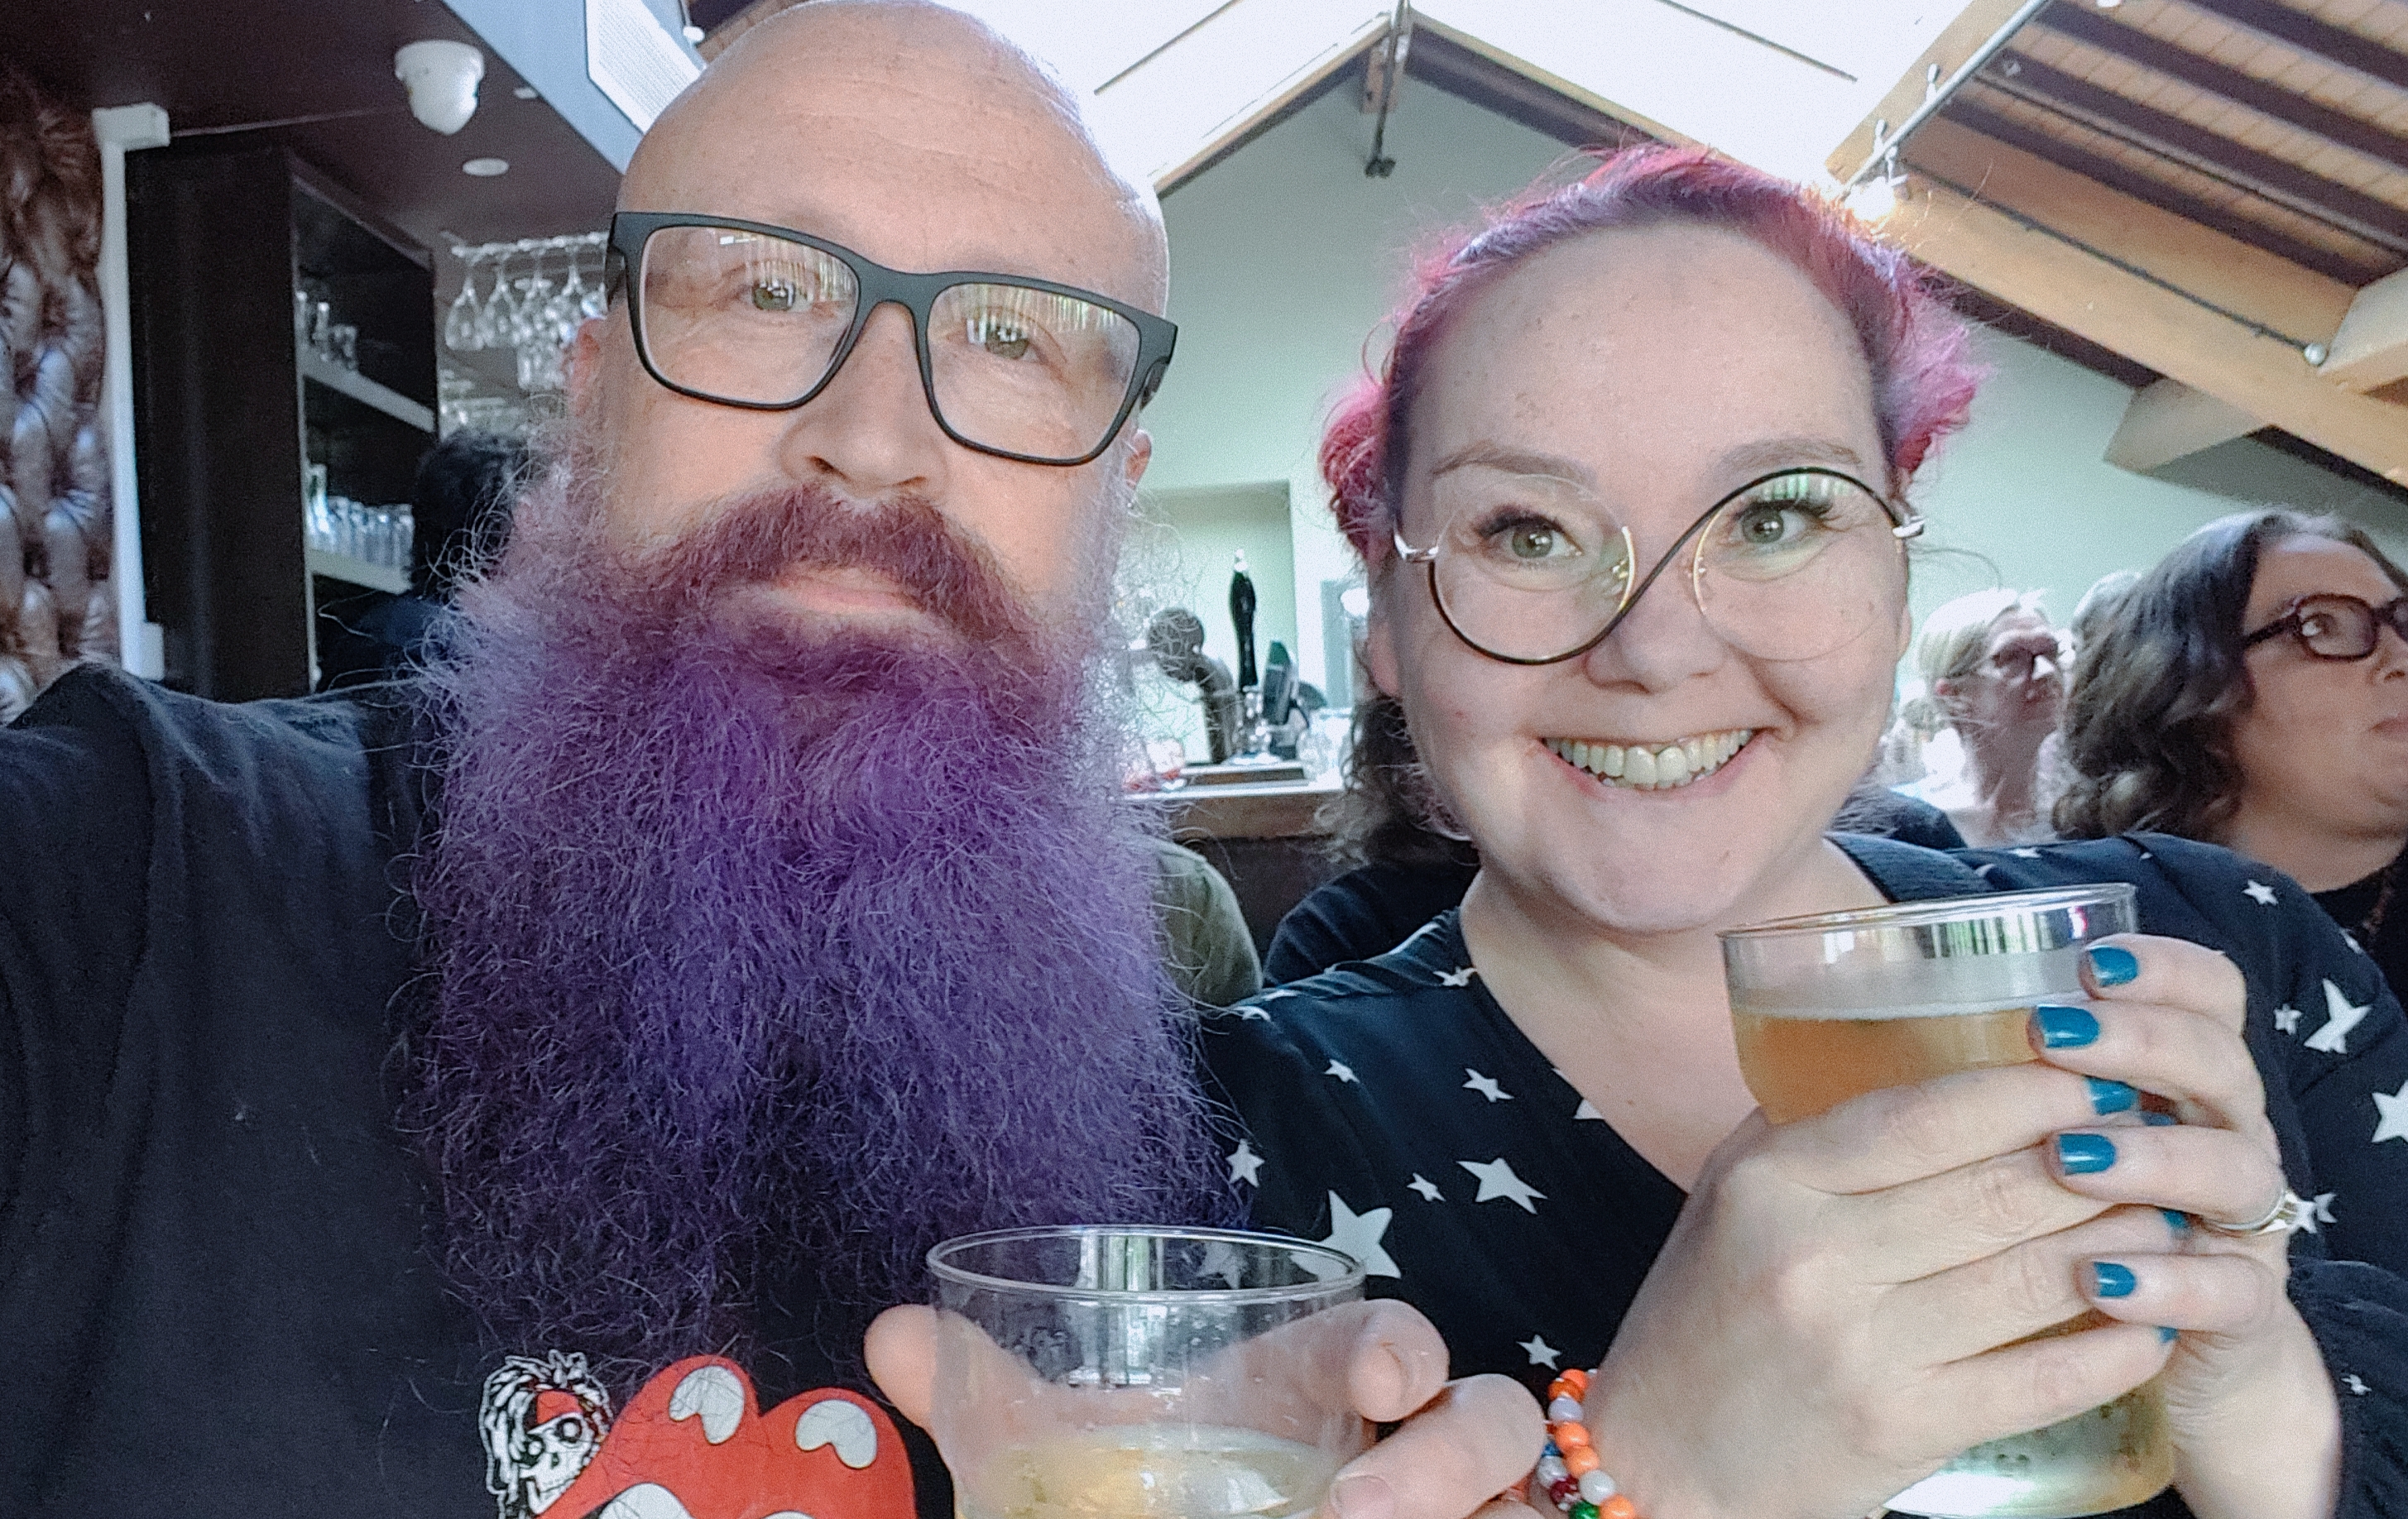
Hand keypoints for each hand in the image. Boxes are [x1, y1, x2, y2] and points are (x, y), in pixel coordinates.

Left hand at [865, 1297, 1543, 1518]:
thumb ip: (993, 1400)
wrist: (1258, 1516)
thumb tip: (887, 1333)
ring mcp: (1464, 1511)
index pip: (1400, 1342)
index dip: (1406, 1346)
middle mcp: (1420, 1450)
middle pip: (1496, 1421)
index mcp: (1333, 1390)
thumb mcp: (1089, 1452)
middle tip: (1359, 1509)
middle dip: (1456, 1454)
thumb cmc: (1186, 1488)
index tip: (1386, 1370)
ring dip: (1450, 1504)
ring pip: (1517, 1504)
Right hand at [1585, 1057, 2182, 1518]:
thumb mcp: (1728, 1199)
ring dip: (2121, 1243)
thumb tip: (1907, 1049)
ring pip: (2033, 1277)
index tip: (2090, 1073)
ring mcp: (1862, 1347)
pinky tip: (2152, 1322)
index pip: (1924, 1116)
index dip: (2026, 1091)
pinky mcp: (1904, 1428)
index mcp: (1771, 1183)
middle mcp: (1814, 1258)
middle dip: (2096, 1159)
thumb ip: (1808, 1130)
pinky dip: (2112, 1347)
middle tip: (2152, 1138)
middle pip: (1995, 1191)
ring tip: (2165, 1218)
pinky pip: (2039, 1377)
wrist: (1663, 1464)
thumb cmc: (1702, 1317)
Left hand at [2029, 935, 2339, 1518]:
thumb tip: (1876, 997)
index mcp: (2180, 1075)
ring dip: (2152, 1158)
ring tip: (2068, 1158)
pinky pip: (2228, 1291)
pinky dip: (2170, 1284)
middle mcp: (2223, 1133)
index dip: (2164, 971)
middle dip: (2140, 1042)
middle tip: (2055, 1034)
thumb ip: (1993, 1072)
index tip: (2089, 962)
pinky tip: (2104, 1280)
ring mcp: (2242, 1223)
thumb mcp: (2033, 1133)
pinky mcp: (2242, 1310)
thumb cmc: (2060, 1218)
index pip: (2209, 995)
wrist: (2153, 1354)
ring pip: (2234, 1169)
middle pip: (2218, 1064)